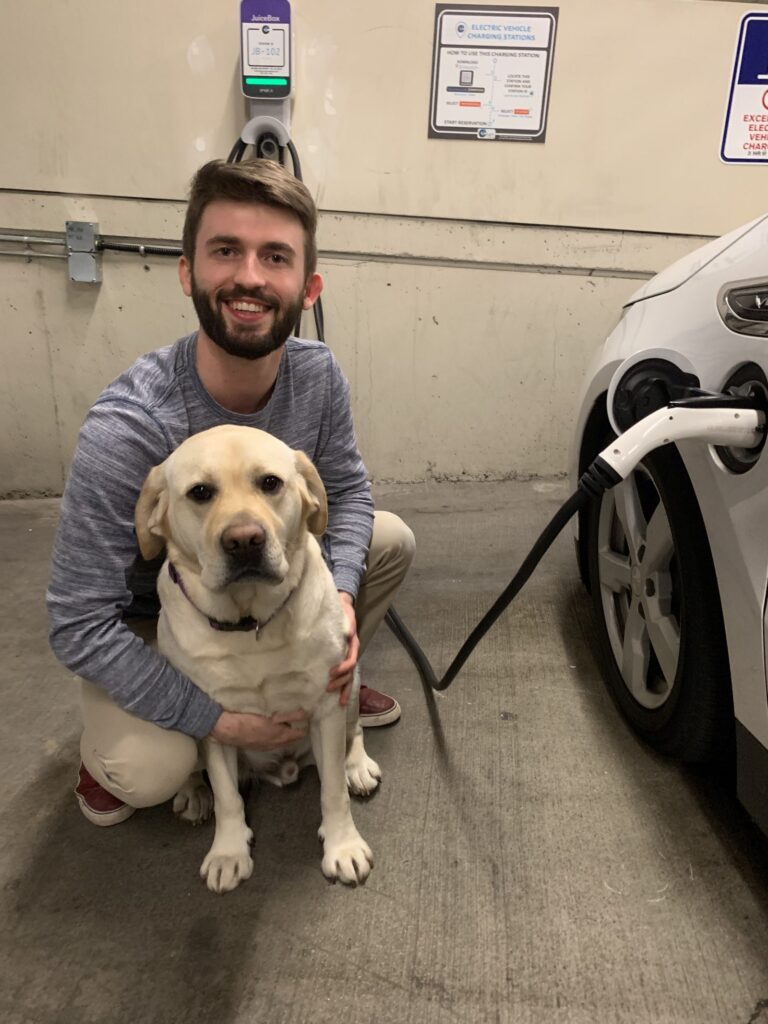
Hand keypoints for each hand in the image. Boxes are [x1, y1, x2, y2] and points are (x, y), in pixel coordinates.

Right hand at [210, 708, 308, 749]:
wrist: (226, 728)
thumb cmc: (248, 719)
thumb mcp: (271, 715)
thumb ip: (289, 715)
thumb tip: (305, 714)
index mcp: (280, 736)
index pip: (299, 734)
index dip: (305, 726)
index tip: (309, 716)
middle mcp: (274, 744)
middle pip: (291, 738)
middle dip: (297, 730)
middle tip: (300, 718)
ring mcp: (264, 746)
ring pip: (280, 740)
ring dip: (285, 732)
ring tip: (287, 721)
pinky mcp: (255, 745)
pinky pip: (270, 741)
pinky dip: (274, 735)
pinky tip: (270, 727)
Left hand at [327, 592, 358, 707]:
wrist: (344, 607)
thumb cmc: (343, 613)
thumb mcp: (346, 617)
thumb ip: (347, 625)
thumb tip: (347, 633)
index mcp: (353, 644)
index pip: (351, 660)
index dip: (343, 668)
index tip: (331, 672)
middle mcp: (352, 652)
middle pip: (350, 672)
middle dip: (341, 682)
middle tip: (328, 688)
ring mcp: (348, 656)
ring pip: (349, 676)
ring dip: (344, 688)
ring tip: (338, 700)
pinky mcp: (342, 658)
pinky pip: (345, 674)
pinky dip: (343, 686)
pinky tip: (339, 696)